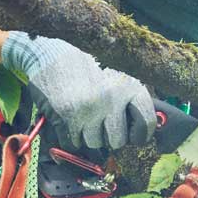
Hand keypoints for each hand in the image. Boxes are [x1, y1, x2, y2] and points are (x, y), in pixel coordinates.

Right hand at [0, 32, 155, 152]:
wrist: (51, 54)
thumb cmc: (86, 67)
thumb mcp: (116, 77)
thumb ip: (130, 101)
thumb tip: (144, 132)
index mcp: (129, 86)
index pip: (146, 123)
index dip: (140, 135)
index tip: (134, 137)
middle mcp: (112, 98)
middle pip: (117, 141)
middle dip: (108, 137)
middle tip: (100, 123)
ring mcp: (90, 109)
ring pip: (94, 143)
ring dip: (88, 135)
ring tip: (82, 116)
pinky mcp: (68, 116)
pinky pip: (74, 143)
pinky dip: (71, 136)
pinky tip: (69, 118)